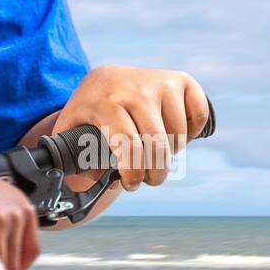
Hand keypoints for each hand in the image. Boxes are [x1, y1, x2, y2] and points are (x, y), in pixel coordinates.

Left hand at [53, 65, 208, 191]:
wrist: (103, 79)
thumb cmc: (89, 112)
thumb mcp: (71, 132)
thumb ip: (73, 161)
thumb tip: (85, 190)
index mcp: (107, 103)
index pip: (130, 148)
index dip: (134, 174)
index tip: (131, 184)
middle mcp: (136, 89)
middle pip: (158, 146)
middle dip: (156, 174)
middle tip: (149, 179)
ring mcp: (160, 82)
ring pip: (179, 135)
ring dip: (170, 153)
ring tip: (154, 152)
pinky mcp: (181, 79)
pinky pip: (198, 116)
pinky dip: (192, 133)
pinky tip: (174, 134)